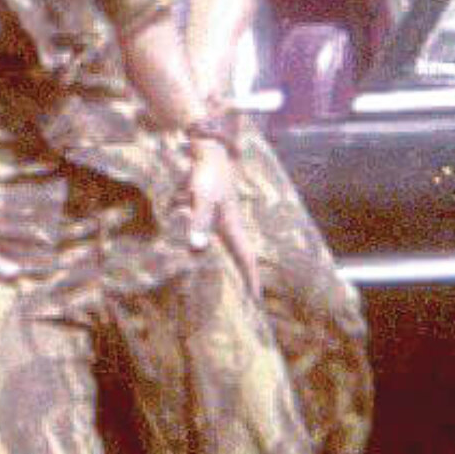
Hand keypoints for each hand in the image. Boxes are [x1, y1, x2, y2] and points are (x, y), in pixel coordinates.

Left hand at [183, 140, 254, 293]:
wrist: (209, 152)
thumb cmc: (207, 177)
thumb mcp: (201, 199)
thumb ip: (199, 222)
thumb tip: (198, 248)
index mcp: (231, 227)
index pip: (245, 259)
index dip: (251, 280)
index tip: (256, 301)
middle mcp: (229, 226)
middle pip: (240, 255)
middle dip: (245, 276)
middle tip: (250, 298)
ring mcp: (222, 219)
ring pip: (228, 246)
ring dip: (232, 262)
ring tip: (236, 281)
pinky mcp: (211, 212)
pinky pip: (214, 235)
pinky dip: (213, 246)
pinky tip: (209, 253)